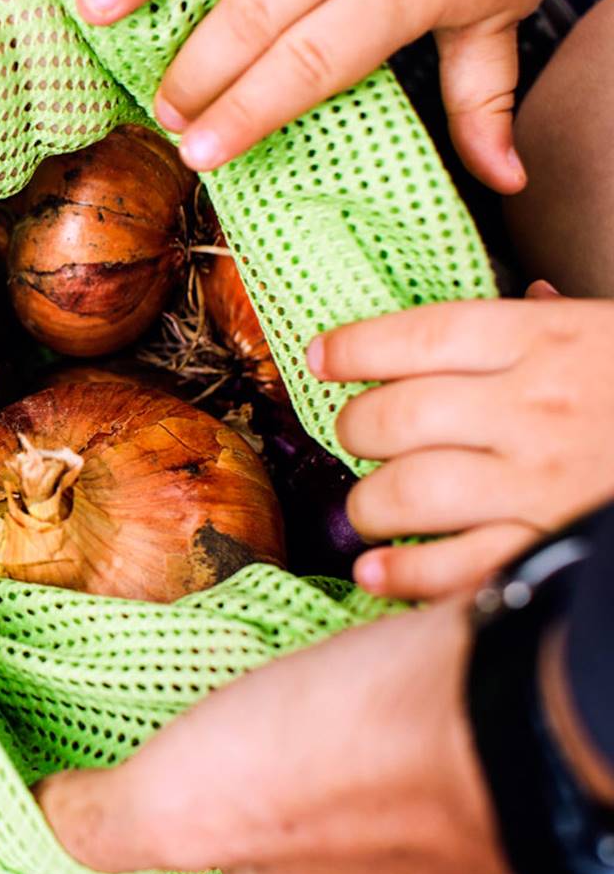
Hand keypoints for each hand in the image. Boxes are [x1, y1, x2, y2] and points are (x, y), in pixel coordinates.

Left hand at [36, 598, 512, 873]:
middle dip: (240, 739)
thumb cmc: (353, 764)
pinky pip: (381, 709)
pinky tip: (334, 645)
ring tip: (267, 658)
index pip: (208, 852)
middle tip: (213, 683)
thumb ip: (102, 821)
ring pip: (333, 751)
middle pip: (274, 797)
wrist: (498, 697)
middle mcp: (370, 873)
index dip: (171, 789)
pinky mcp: (452, 733)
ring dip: (296, 703)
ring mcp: (420, 804)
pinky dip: (350, 678)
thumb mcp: (178, 801)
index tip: (156, 736)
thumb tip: (41, 816)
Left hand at [310, 288, 613, 598]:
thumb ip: (554, 324)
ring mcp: (543, 486)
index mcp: (552, 341)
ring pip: (408, 493)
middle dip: (356, 428)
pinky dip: (403, 575)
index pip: (419, 335)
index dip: (354, 346)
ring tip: (369, 508)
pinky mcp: (551, 548)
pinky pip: (454, 568)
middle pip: (394, 415)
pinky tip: (376, 571)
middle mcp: (537, 409)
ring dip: (369, 504)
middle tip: (358, 435)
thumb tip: (516, 298)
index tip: (320, 356)